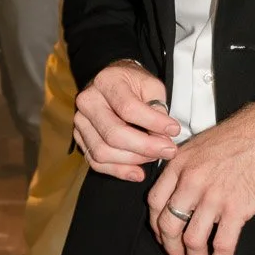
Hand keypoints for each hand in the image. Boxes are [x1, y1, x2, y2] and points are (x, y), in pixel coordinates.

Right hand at [72, 61, 180, 182]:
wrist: (113, 83)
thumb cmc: (134, 84)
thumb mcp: (150, 85)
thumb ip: (157, 108)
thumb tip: (162, 136)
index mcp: (106, 82)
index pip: (128, 108)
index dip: (153, 123)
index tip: (174, 130)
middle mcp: (88, 101)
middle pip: (114, 134)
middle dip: (145, 147)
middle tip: (168, 151)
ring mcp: (80, 122)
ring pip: (103, 152)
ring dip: (133, 160)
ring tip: (154, 157)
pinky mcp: (80, 138)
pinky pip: (95, 162)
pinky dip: (118, 171)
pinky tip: (138, 173)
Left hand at [146, 101, 254, 254]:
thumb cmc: (240, 136)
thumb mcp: (200, 145)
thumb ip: (185, 168)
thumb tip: (180, 193)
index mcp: (179, 165)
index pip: (154, 202)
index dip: (156, 226)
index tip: (163, 237)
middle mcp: (190, 181)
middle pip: (168, 224)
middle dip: (171, 248)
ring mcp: (212, 196)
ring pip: (192, 239)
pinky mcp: (236, 208)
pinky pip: (221, 244)